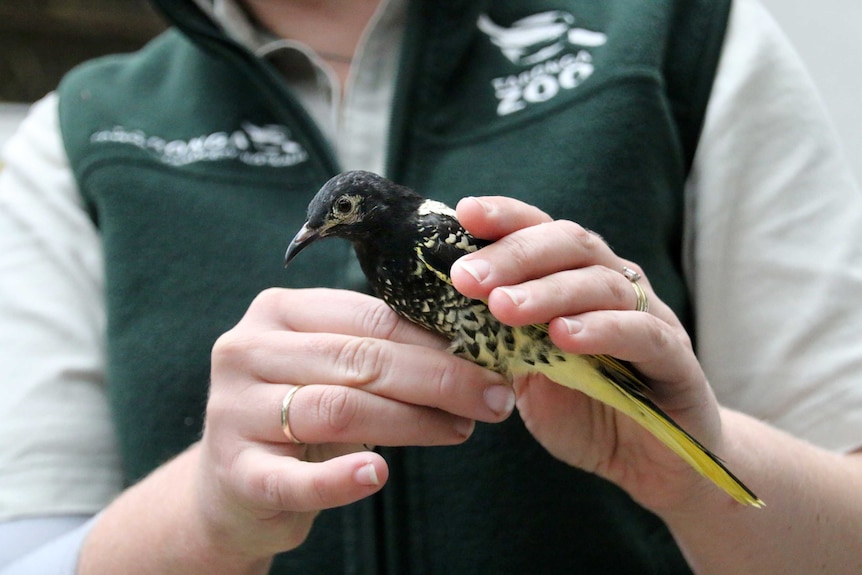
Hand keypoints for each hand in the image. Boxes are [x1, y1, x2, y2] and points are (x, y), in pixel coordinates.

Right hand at [197, 288, 512, 561]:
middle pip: (360, 359)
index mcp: (278, 311)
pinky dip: (338, 480)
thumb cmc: (301, 411)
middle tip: (492, 400)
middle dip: (438, 380)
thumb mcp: (333, 369)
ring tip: (460, 430)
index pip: (370, 317)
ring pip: (337, 409)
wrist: (234, 482)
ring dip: (411, 423)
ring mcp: (233, 411)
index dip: (435, 341)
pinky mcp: (234, 471)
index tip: (488, 361)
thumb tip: (473, 350)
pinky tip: (377, 477)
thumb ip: (382, 351)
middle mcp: (247, 350)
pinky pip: (293, 478)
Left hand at [450, 196, 723, 511]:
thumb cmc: (583, 409)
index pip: (543, 232)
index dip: (507, 217)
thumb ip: (498, 342)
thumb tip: (444, 313)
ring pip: (603, 285)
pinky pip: (643, 334)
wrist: (647, 462)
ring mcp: (651, 317)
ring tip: (504, 307)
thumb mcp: (527, 375)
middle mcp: (616, 286)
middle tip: (467, 277)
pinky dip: (603, 329)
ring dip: (549, 291)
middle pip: (571, 245)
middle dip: (515, 255)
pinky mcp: (677, 360)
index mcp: (577, 281)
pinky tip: (564, 336)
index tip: (464, 213)